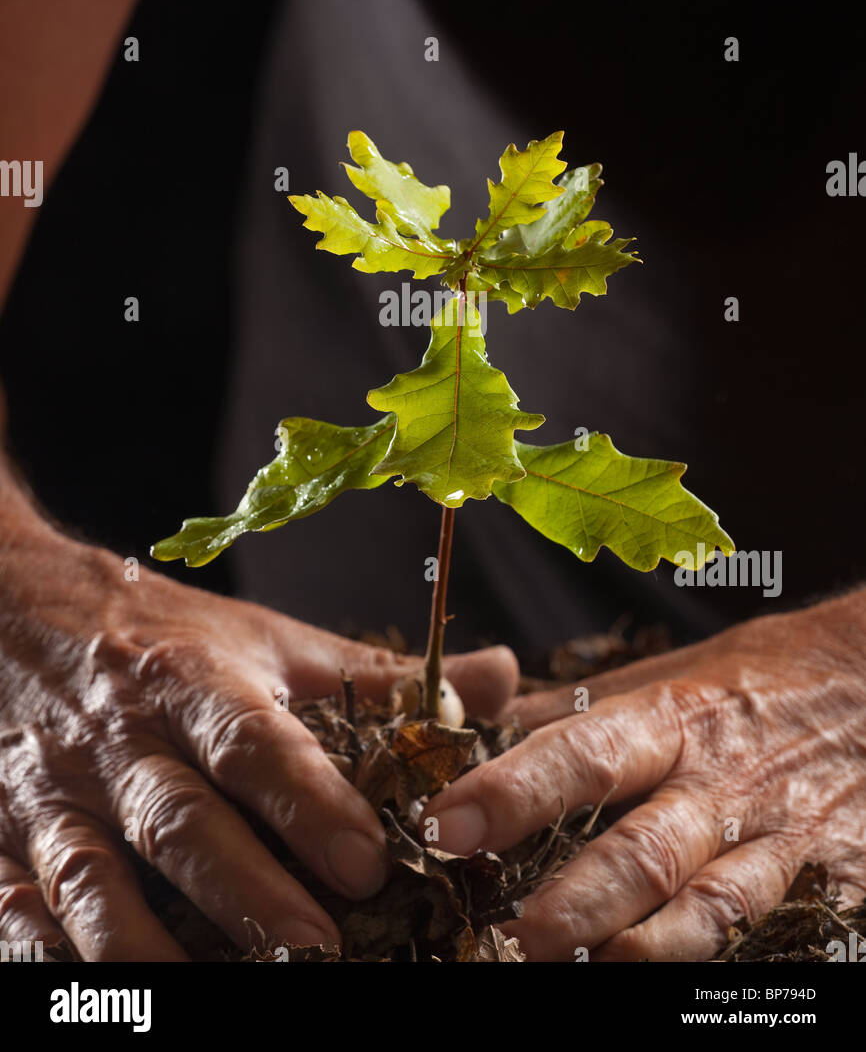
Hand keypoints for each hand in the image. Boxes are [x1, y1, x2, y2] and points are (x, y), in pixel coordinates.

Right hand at [0, 485, 516, 960]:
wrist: (28, 612)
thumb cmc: (173, 639)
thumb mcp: (272, 642)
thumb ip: (378, 675)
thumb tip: (500, 677)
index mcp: (194, 681)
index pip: (253, 741)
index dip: (309, 801)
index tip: (369, 860)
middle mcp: (123, 741)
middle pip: (180, 820)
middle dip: (245, 889)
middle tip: (318, 949)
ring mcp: (59, 797)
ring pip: (92, 877)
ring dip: (148, 944)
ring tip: (213, 992)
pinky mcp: (13, 841)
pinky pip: (21, 909)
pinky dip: (53, 956)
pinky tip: (108, 996)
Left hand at [422, 594, 865, 959]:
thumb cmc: (747, 686)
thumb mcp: (661, 678)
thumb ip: (569, 713)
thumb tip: (463, 726)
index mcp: (671, 720)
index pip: (583, 755)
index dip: (513, 791)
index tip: (447, 823)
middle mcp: (722, 784)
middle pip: (644, 852)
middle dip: (572, 903)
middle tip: (504, 938)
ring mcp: (780, 842)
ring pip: (712, 911)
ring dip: (642, 950)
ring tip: (578, 971)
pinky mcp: (828, 885)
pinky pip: (774, 935)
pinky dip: (725, 964)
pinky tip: (675, 982)